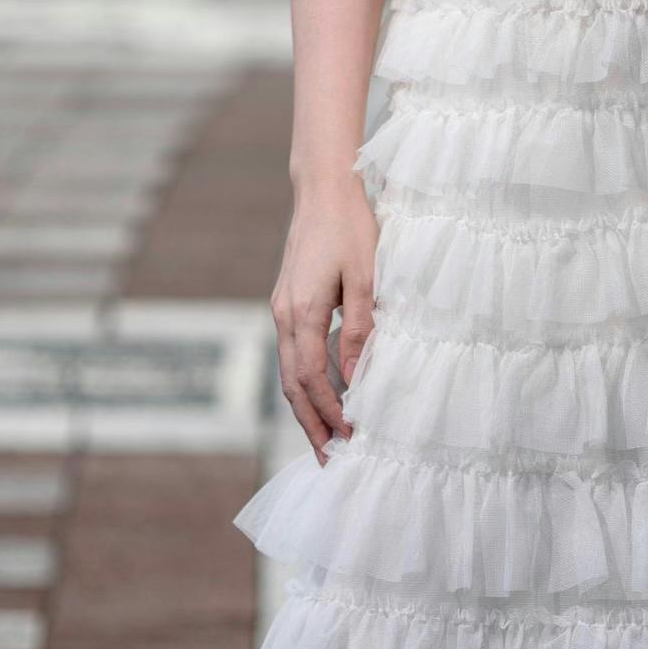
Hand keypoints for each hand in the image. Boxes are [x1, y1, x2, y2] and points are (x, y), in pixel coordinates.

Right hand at [271, 182, 378, 460]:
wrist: (323, 188)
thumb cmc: (350, 227)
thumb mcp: (366, 277)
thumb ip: (361, 329)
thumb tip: (358, 378)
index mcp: (301, 312)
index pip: (313, 378)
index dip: (331, 412)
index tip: (351, 438)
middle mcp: (283, 315)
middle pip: (292, 385)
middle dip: (311, 425)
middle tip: (330, 461)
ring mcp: (281, 309)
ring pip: (288, 372)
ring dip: (305, 408)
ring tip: (325, 439)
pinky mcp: (288, 302)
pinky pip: (293, 354)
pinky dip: (305, 383)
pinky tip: (322, 396)